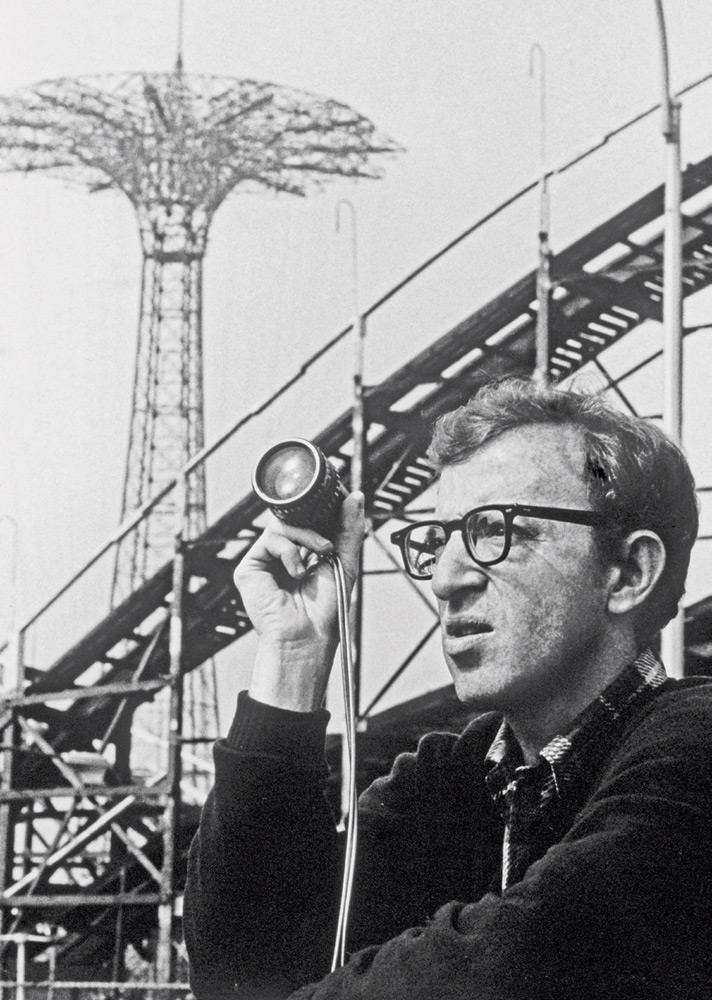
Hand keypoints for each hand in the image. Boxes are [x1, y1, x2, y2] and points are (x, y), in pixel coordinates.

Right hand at [233, 492, 364, 709]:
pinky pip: (271, 538)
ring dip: (308, 536)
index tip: (340, 502)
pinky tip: (297, 572)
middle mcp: (284, 555)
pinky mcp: (250, 567)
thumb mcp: (344, 561)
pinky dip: (290, 550)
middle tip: (330, 538)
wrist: (308, 635)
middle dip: (317, 521)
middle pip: (296, 519)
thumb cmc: (326, 609)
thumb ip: (349, 528)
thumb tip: (356, 497)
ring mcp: (266, 560)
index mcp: (305, 554)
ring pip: (284, 524)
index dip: (323, 510)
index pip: (310, 521)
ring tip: (321, 554)